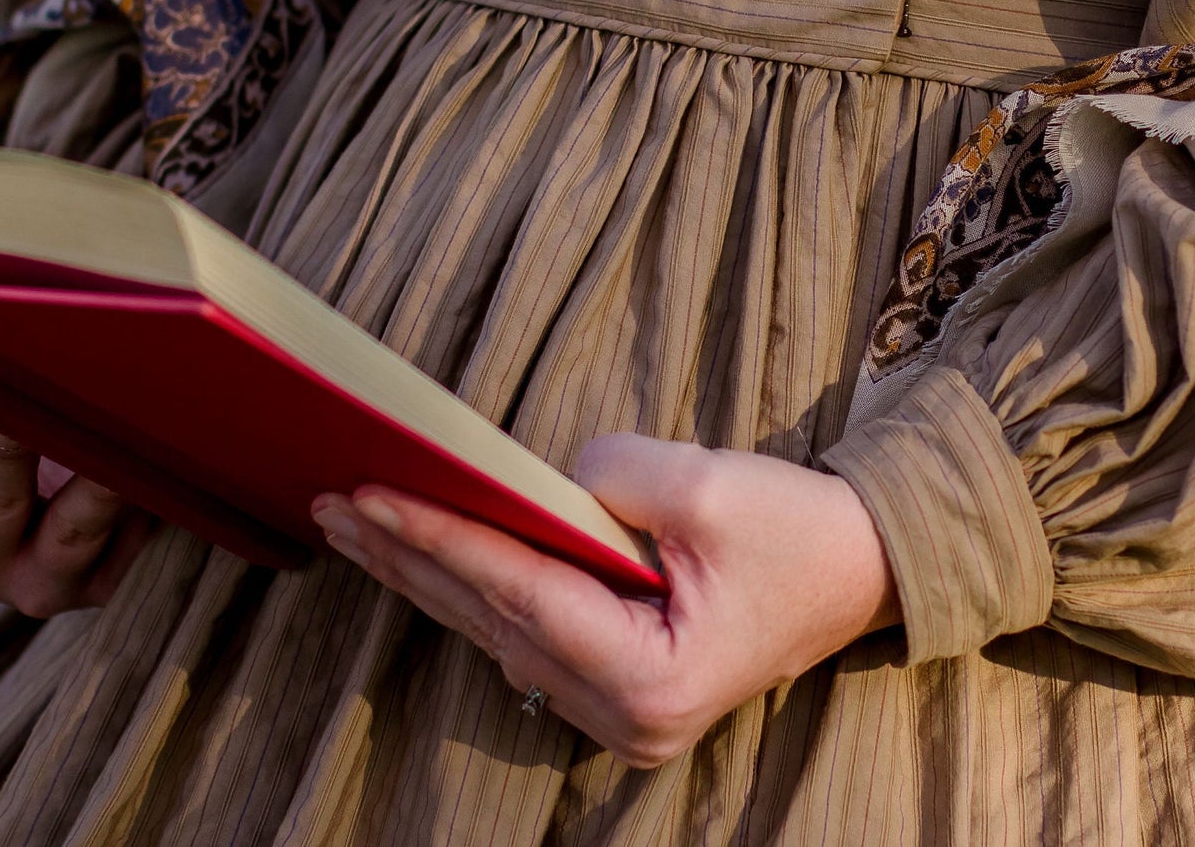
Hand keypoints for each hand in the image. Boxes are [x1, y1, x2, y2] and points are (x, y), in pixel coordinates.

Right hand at [0, 381, 155, 616]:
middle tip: (27, 384)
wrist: (80, 509)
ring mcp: (38, 583)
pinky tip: (161, 463)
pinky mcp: (102, 587)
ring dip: (93, 478)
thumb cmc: (11, 444)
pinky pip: (129, 544)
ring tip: (116, 427)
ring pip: (71, 529)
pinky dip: (145, 501)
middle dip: (9, 441)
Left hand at [311, 434, 899, 768]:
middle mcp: (625, 716)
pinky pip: (527, 635)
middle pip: (491, 621)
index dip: (437, 537)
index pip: (518, 594)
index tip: (368, 492)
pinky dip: (475, 589)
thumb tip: (532, 484)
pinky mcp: (620, 690)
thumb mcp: (705, 484)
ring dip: (429, 574)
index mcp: (649, 678)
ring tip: (357, 523)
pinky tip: (425, 554)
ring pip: (498, 633)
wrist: (862, 569)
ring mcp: (621, 715)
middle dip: (408, 556)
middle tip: (331, 503)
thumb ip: (604, 478)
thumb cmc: (796, 530)